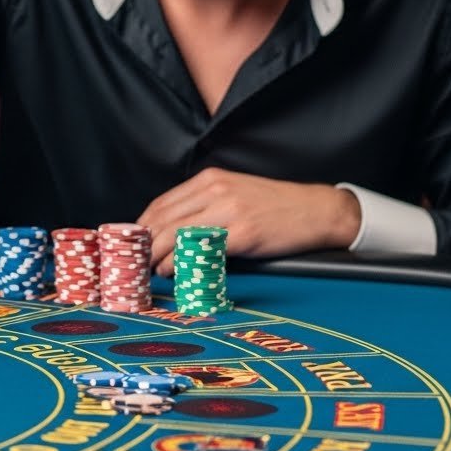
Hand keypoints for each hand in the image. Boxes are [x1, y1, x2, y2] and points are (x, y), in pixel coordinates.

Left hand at [138, 167, 360, 274]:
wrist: (317, 210)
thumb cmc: (275, 207)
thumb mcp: (234, 193)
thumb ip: (204, 205)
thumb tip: (171, 231)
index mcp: (210, 179)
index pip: (162, 203)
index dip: (143, 226)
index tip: (134, 244)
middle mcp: (216, 190)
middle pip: (164, 219)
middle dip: (145, 244)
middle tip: (136, 262)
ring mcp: (229, 210)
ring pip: (177, 234)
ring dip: (158, 255)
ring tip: (152, 270)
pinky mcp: (244, 232)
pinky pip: (202, 248)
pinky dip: (182, 262)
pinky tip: (175, 271)